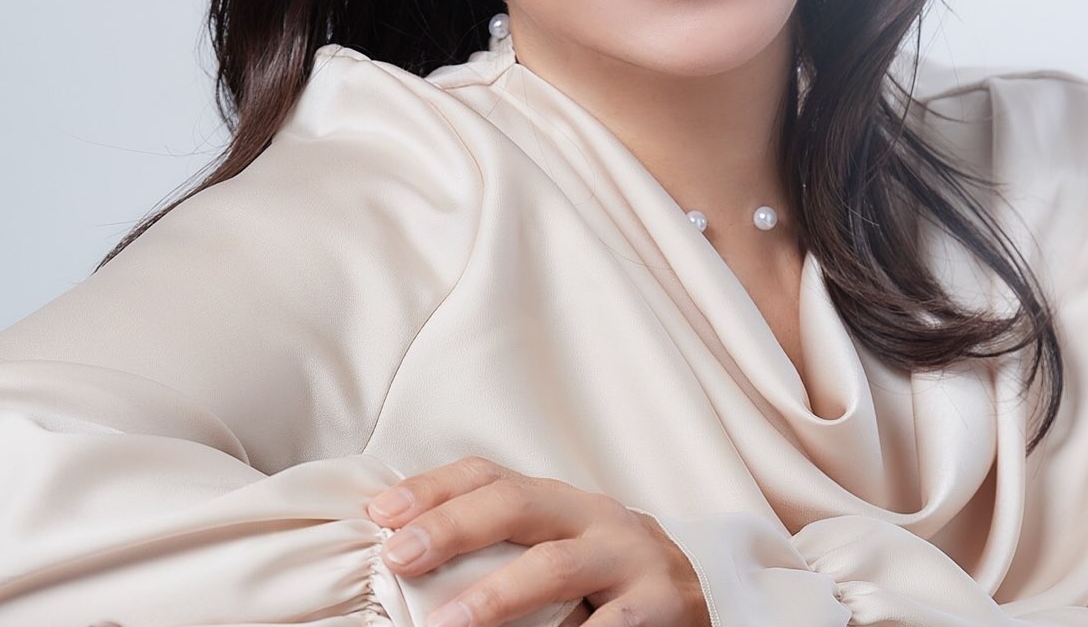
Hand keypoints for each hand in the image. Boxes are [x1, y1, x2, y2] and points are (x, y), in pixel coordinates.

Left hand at [365, 454, 708, 626]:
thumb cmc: (610, 580)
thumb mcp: (562, 547)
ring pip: (556, 567)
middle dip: (454, 526)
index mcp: (562, 502)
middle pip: (517, 505)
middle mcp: (594, 518)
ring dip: (495, 596)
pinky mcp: (660, 609)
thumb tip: (407, 553)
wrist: (706, 597)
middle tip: (398, 555)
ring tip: (444, 625)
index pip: (491, 475)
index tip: (381, 513)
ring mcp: (630, 560)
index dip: (435, 488)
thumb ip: (505, 546)